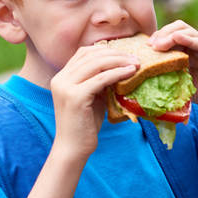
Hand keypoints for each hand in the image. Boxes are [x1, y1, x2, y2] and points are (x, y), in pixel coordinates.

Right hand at [50, 45, 139, 160]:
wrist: (73, 147)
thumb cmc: (85, 124)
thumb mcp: (93, 97)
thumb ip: (99, 81)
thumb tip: (121, 67)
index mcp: (62, 76)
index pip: (84, 52)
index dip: (106, 50)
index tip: (126, 54)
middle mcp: (60, 78)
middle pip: (92, 55)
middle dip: (116, 54)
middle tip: (136, 57)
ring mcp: (66, 86)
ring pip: (97, 63)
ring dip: (120, 61)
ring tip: (137, 64)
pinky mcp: (75, 96)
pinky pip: (101, 78)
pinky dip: (118, 73)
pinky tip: (131, 72)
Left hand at [149, 22, 197, 125]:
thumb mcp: (185, 87)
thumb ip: (170, 80)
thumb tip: (145, 82)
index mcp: (188, 53)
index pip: (169, 37)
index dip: (156, 39)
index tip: (144, 50)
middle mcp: (197, 47)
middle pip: (176, 28)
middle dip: (160, 34)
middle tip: (149, 46)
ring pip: (186, 31)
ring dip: (169, 35)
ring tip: (158, 45)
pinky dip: (188, 38)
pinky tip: (177, 39)